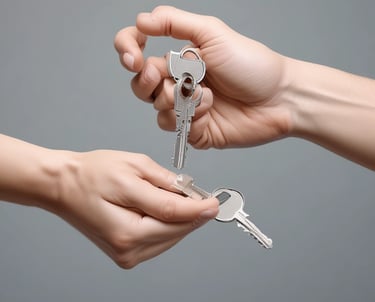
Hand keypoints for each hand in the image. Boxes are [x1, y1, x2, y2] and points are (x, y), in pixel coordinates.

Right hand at [55, 150, 217, 268]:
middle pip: (176, 231)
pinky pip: (160, 240)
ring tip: (171, 196)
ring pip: (171, 237)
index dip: (199, 209)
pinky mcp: (127, 253)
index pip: (175, 218)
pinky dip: (167, 225)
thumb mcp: (133, 168)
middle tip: (199, 195)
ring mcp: (126, 254)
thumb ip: (165, 183)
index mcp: (127, 229)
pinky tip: (161, 209)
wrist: (64, 186)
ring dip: (180, 219)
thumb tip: (190, 194)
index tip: (215, 204)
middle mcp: (127, 248)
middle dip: (192, 213)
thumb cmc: (90, 175)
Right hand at [114, 5, 292, 148]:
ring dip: (176, 101)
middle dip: (148, 82)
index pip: (138, 52)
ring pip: (157, 110)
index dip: (127, 51)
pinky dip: (190, 118)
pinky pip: (175, 129)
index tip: (133, 57)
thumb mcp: (213, 34)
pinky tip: (210, 109)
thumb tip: (141, 20)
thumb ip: (174, 23)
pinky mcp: (195, 130)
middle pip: (141, 86)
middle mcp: (179, 83)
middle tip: (166, 78)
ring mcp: (187, 109)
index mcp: (179, 59)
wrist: (279, 98)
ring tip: (204, 94)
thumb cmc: (252, 65)